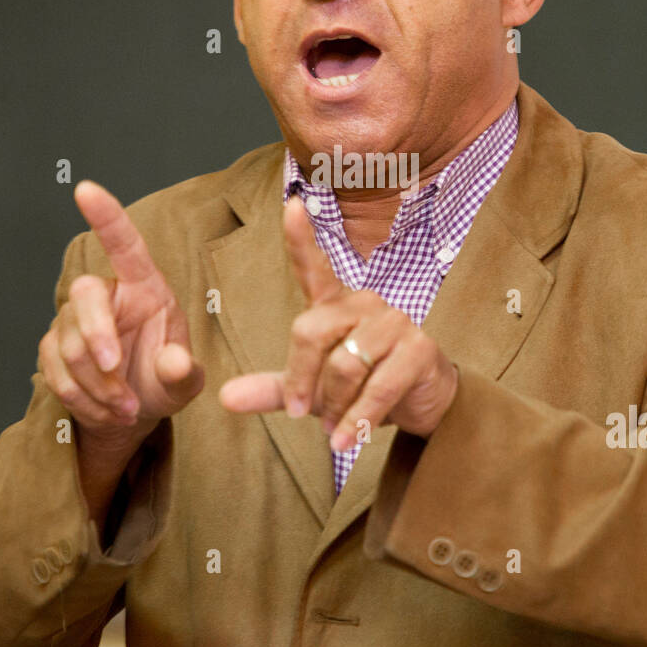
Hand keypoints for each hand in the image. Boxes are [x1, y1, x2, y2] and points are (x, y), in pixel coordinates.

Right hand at [38, 180, 204, 438]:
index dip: (105, 216)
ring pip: (69, 345)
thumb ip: (183, 372)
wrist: (133, 411)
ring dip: (97, 386)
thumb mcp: (184, 383)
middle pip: (84, 295)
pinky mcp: (52, 347)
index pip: (124, 245)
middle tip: (119, 379)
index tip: (85, 188)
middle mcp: (107, 295)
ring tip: (125, 408)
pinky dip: (81, 399)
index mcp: (145, 287)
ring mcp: (74, 319)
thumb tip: (174, 362)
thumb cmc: (163, 381)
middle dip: (97, 339)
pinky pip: (57, 372)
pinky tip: (105, 410)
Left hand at [219, 195, 457, 450]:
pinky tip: (347, 441)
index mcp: (337, 305)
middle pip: (310, 331)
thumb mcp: (313, 390)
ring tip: (335, 430)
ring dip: (334, 407)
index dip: (301, 237)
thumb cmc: (362, 388)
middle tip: (300, 414)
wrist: (422, 408)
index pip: (314, 266)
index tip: (292, 205)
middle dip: (301, 380)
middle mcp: (365, 304)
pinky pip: (377, 386)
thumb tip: (223, 398)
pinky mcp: (420, 349)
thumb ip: (273, 388)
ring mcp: (395, 322)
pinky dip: (357, 420)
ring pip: (344, 364)